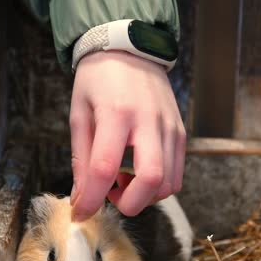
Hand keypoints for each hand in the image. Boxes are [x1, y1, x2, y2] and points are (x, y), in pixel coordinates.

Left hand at [69, 50, 185, 220]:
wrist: (130, 47)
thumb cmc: (99, 79)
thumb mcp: (80, 113)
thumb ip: (82, 158)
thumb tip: (81, 198)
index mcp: (116, 113)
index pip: (105, 168)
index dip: (92, 199)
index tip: (81, 213)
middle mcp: (148, 121)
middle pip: (151, 180)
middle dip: (130, 203)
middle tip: (111, 198)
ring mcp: (170, 127)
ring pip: (169, 182)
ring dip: (144, 196)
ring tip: (123, 182)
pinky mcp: (180, 132)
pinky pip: (177, 173)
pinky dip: (158, 186)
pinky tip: (138, 173)